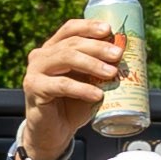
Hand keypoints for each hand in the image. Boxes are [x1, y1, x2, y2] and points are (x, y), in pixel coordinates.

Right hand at [15, 17, 127, 156]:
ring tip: (112, 74)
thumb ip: (99, 69)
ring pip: (66, 58)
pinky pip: (61, 85)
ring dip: (92, 64)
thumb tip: (126, 57)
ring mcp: (35, 71)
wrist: (54, 133)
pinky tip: (97, 95)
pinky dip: (82, 89)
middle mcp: (41, 55)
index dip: (89, 26)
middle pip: (71, 43)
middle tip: (117, 55)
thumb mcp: (88, 83)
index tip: (109, 30)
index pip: (70, 29)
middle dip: (97, 48)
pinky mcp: (34, 89)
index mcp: (53, 48)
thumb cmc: (73, 106)